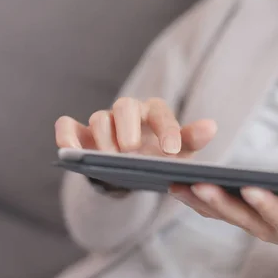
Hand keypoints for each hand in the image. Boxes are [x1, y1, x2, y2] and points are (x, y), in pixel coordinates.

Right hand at [54, 97, 217, 191]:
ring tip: (108, 158)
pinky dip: (66, 134)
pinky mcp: (80, 134)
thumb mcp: (179, 152)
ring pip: (99, 118)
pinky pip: (67, 125)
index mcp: (155, 112)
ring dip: (103, 138)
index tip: (171, 150)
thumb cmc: (159, 156)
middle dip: (128, 127)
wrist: (133, 170)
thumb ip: (192, 139)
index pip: (161, 113)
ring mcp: (103, 121)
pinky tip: (70, 150)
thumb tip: (211, 126)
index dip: (167, 130)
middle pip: (125, 106)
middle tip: (131, 149)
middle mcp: (128, 112)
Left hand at [169, 183, 277, 277]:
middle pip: (241, 215)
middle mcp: (268, 229)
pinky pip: (216, 212)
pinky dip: (196, 201)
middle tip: (199, 184)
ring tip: (174, 184)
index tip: (251, 188)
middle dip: (220, 201)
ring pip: (222, 213)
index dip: (267, 204)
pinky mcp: (244, 219)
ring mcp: (253, 225)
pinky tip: (176, 186)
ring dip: (198, 200)